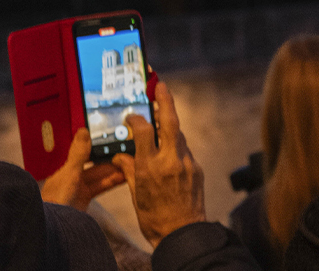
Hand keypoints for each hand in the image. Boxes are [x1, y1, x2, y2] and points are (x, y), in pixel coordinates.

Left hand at [40, 126, 126, 210]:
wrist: (53, 227)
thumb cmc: (57, 200)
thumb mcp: (70, 174)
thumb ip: (79, 153)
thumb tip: (84, 130)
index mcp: (66, 170)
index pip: (85, 154)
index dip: (99, 148)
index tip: (113, 141)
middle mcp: (72, 178)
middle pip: (95, 166)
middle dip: (110, 160)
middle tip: (127, 153)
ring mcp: (79, 190)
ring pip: (100, 177)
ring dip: (114, 171)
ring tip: (130, 164)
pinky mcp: (85, 201)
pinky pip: (101, 188)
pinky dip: (112, 182)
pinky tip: (123, 178)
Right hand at [112, 82, 205, 244]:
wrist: (183, 234)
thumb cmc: (155, 219)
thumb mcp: (135, 195)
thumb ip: (130, 171)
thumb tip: (121, 157)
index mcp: (151, 167)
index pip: (143, 131)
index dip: (135, 119)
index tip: (130, 116)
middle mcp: (171, 161)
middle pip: (169, 122)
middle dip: (164, 100)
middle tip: (159, 84)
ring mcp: (187, 163)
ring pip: (178, 134)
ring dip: (169, 122)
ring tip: (160, 110)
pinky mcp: (197, 169)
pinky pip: (184, 149)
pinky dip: (175, 143)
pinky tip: (168, 144)